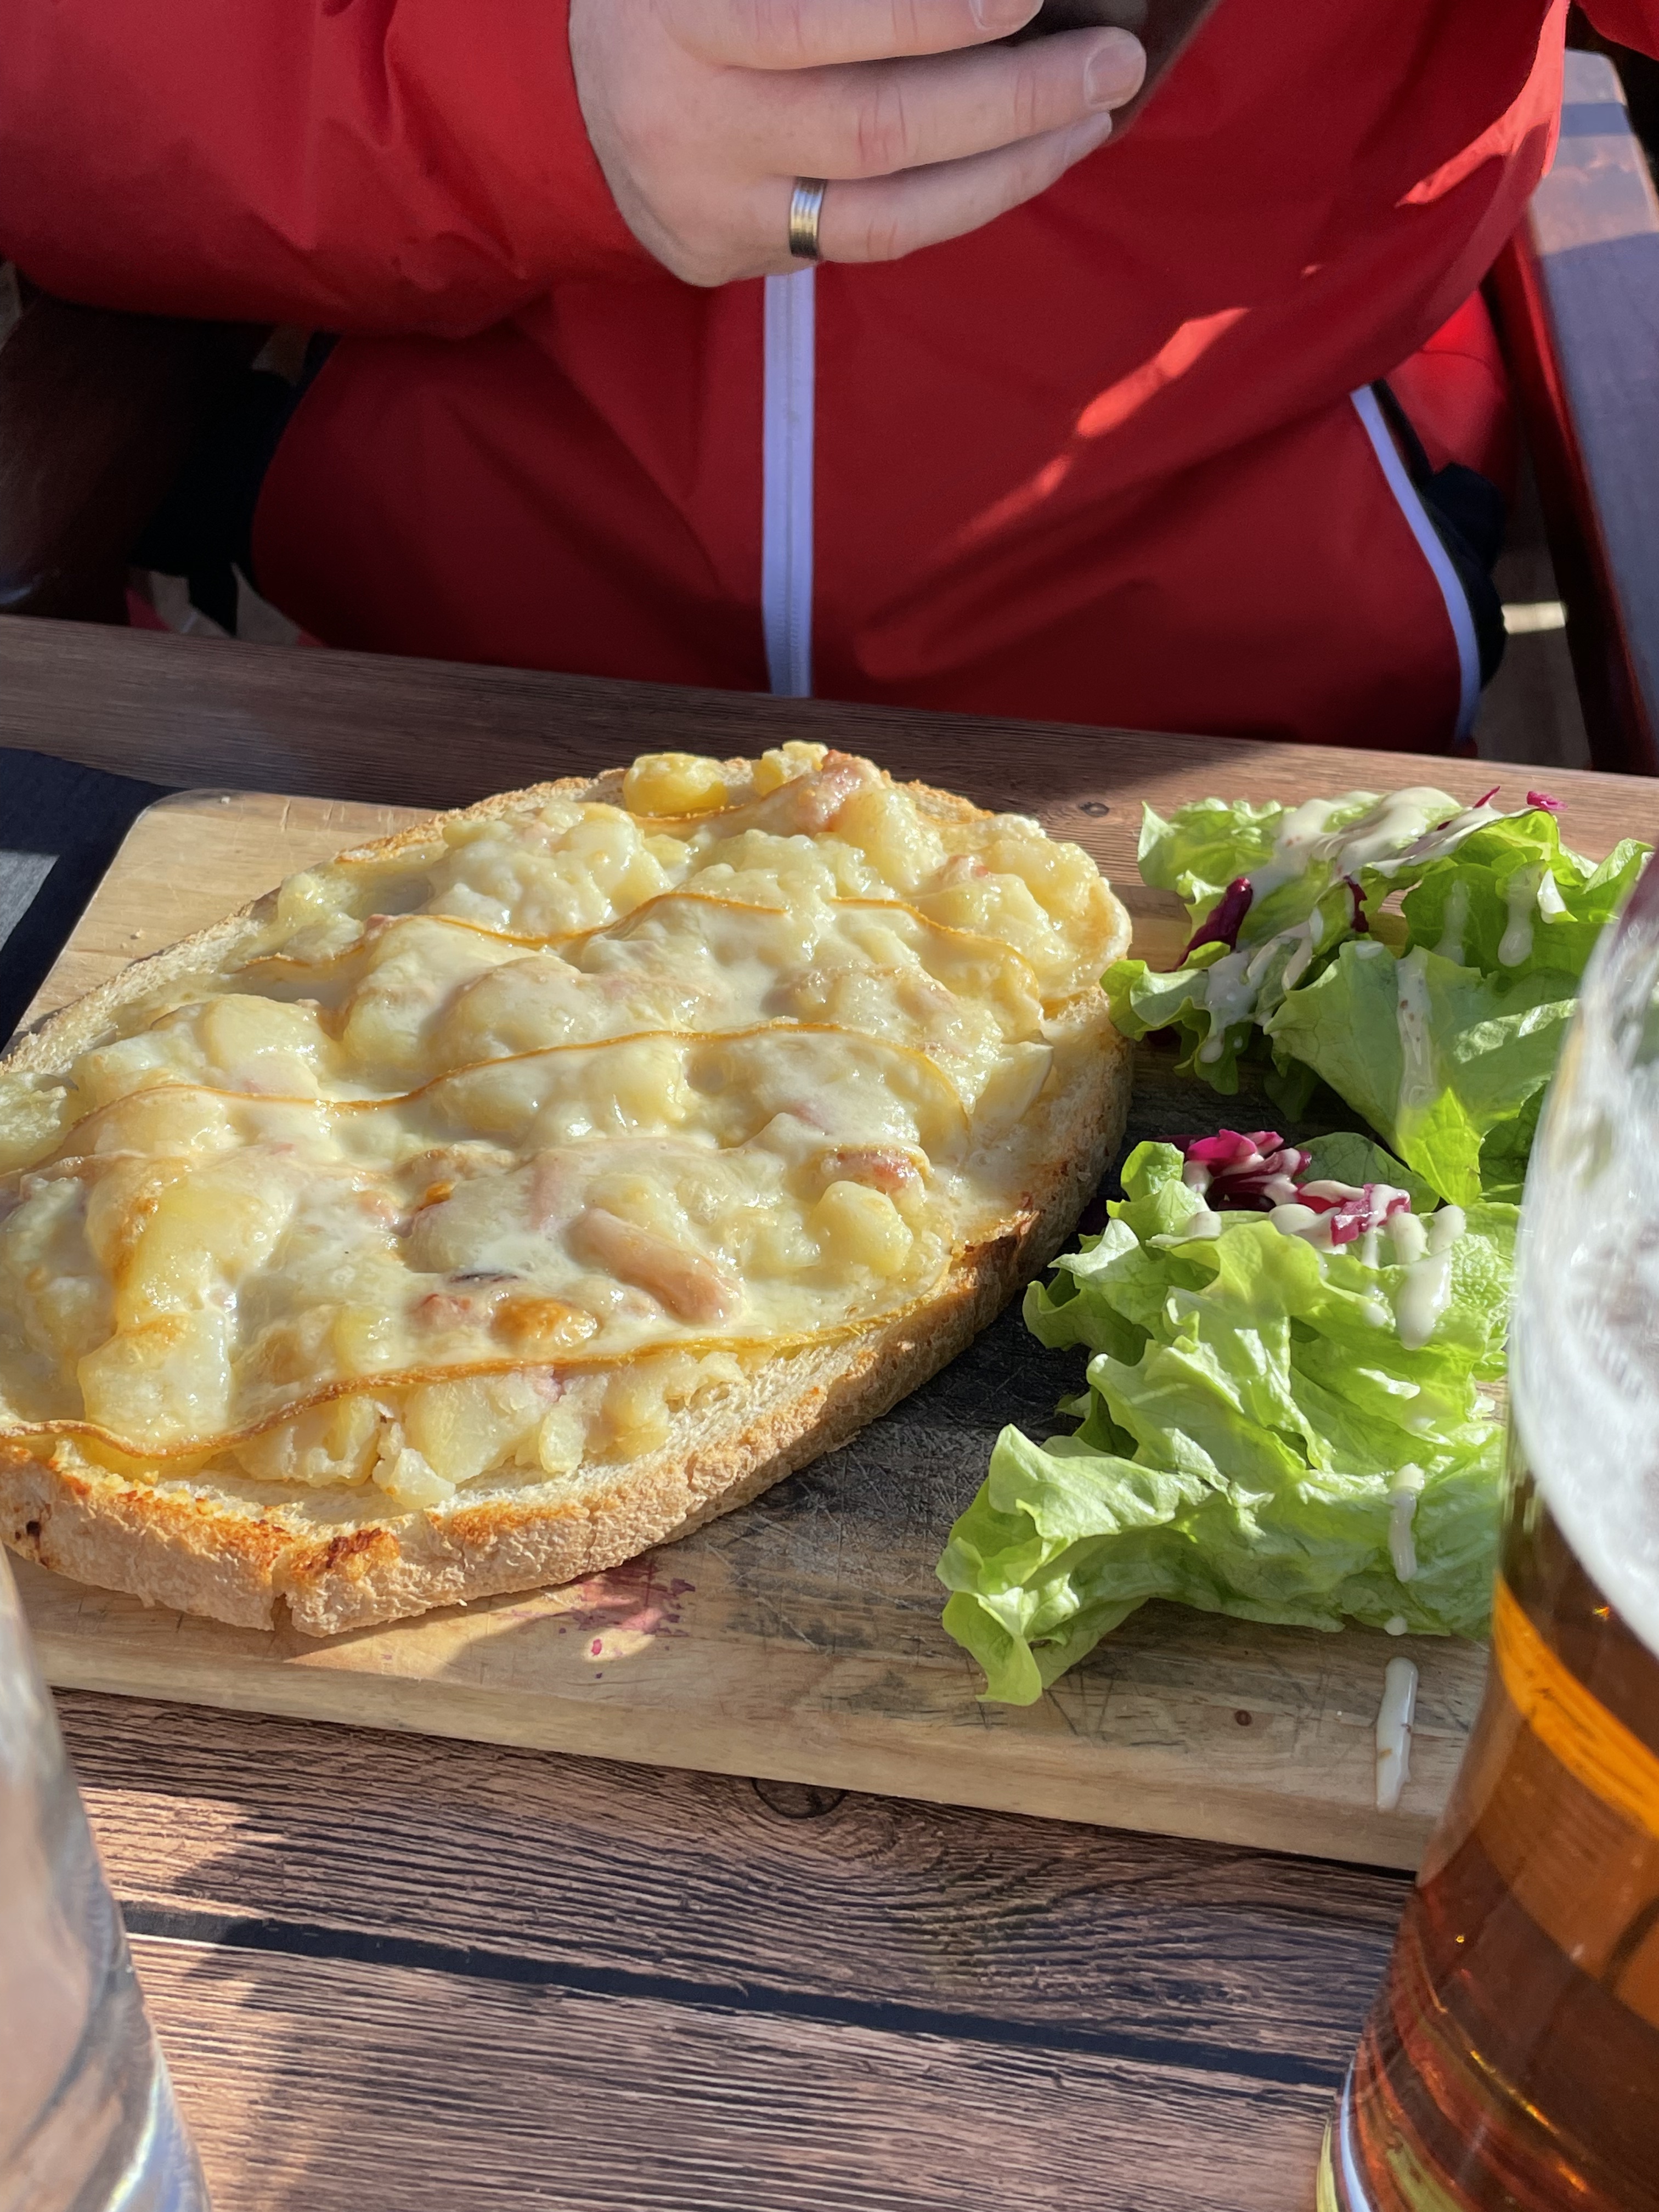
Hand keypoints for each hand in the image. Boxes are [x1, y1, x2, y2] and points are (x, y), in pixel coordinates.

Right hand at [568, 0, 1145, 285]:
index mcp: (681, 15)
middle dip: (1009, 98)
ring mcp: (711, 205)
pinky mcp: (732, 258)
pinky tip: (1027, 161)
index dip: (928, 15)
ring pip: (883, 213)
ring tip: (1091, 116)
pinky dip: (960, 203)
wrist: (574, 97)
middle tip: (1109, 62)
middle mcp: (688, 119)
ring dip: (1007, 168)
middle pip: (872, 125)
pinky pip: (868, 243)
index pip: (815, 23)